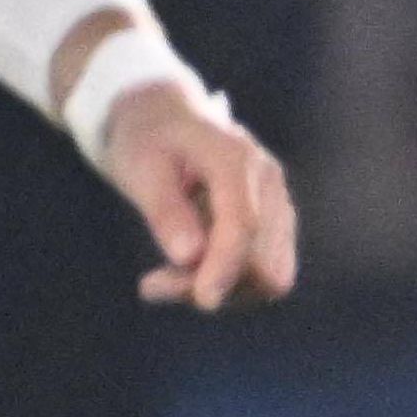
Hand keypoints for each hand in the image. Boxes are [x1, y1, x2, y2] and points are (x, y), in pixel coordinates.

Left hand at [97, 80, 295, 312]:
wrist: (164, 116)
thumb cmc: (146, 138)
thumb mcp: (140, 167)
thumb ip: (166, 211)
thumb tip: (191, 258)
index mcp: (237, 160)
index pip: (245, 226)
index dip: (225, 268)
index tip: (201, 300)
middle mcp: (269, 182)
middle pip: (266, 259)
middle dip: (217, 282)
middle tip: (155, 283)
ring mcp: (277, 202)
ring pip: (270, 271)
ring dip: (221, 286)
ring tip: (163, 278)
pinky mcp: (272, 220)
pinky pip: (263, 266)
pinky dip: (227, 279)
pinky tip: (186, 269)